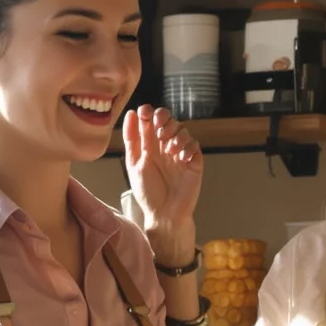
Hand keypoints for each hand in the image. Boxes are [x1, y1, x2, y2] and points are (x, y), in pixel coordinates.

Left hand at [123, 104, 202, 254]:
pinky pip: (195, 146)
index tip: (145, 113)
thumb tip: (130, 113)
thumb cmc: (148, 191)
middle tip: (160, 130)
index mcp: (150, 145)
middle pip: (169, 120)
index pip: (152, 119)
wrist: (164, 213)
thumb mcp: (134, 163)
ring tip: (170, 150)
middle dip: (165, 120)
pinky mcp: (194, 162)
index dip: (150, 112)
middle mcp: (166, 147)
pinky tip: (182, 158)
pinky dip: (188, 148)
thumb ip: (131, 139)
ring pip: (183, 131)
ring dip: (176, 136)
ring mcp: (181, 154)